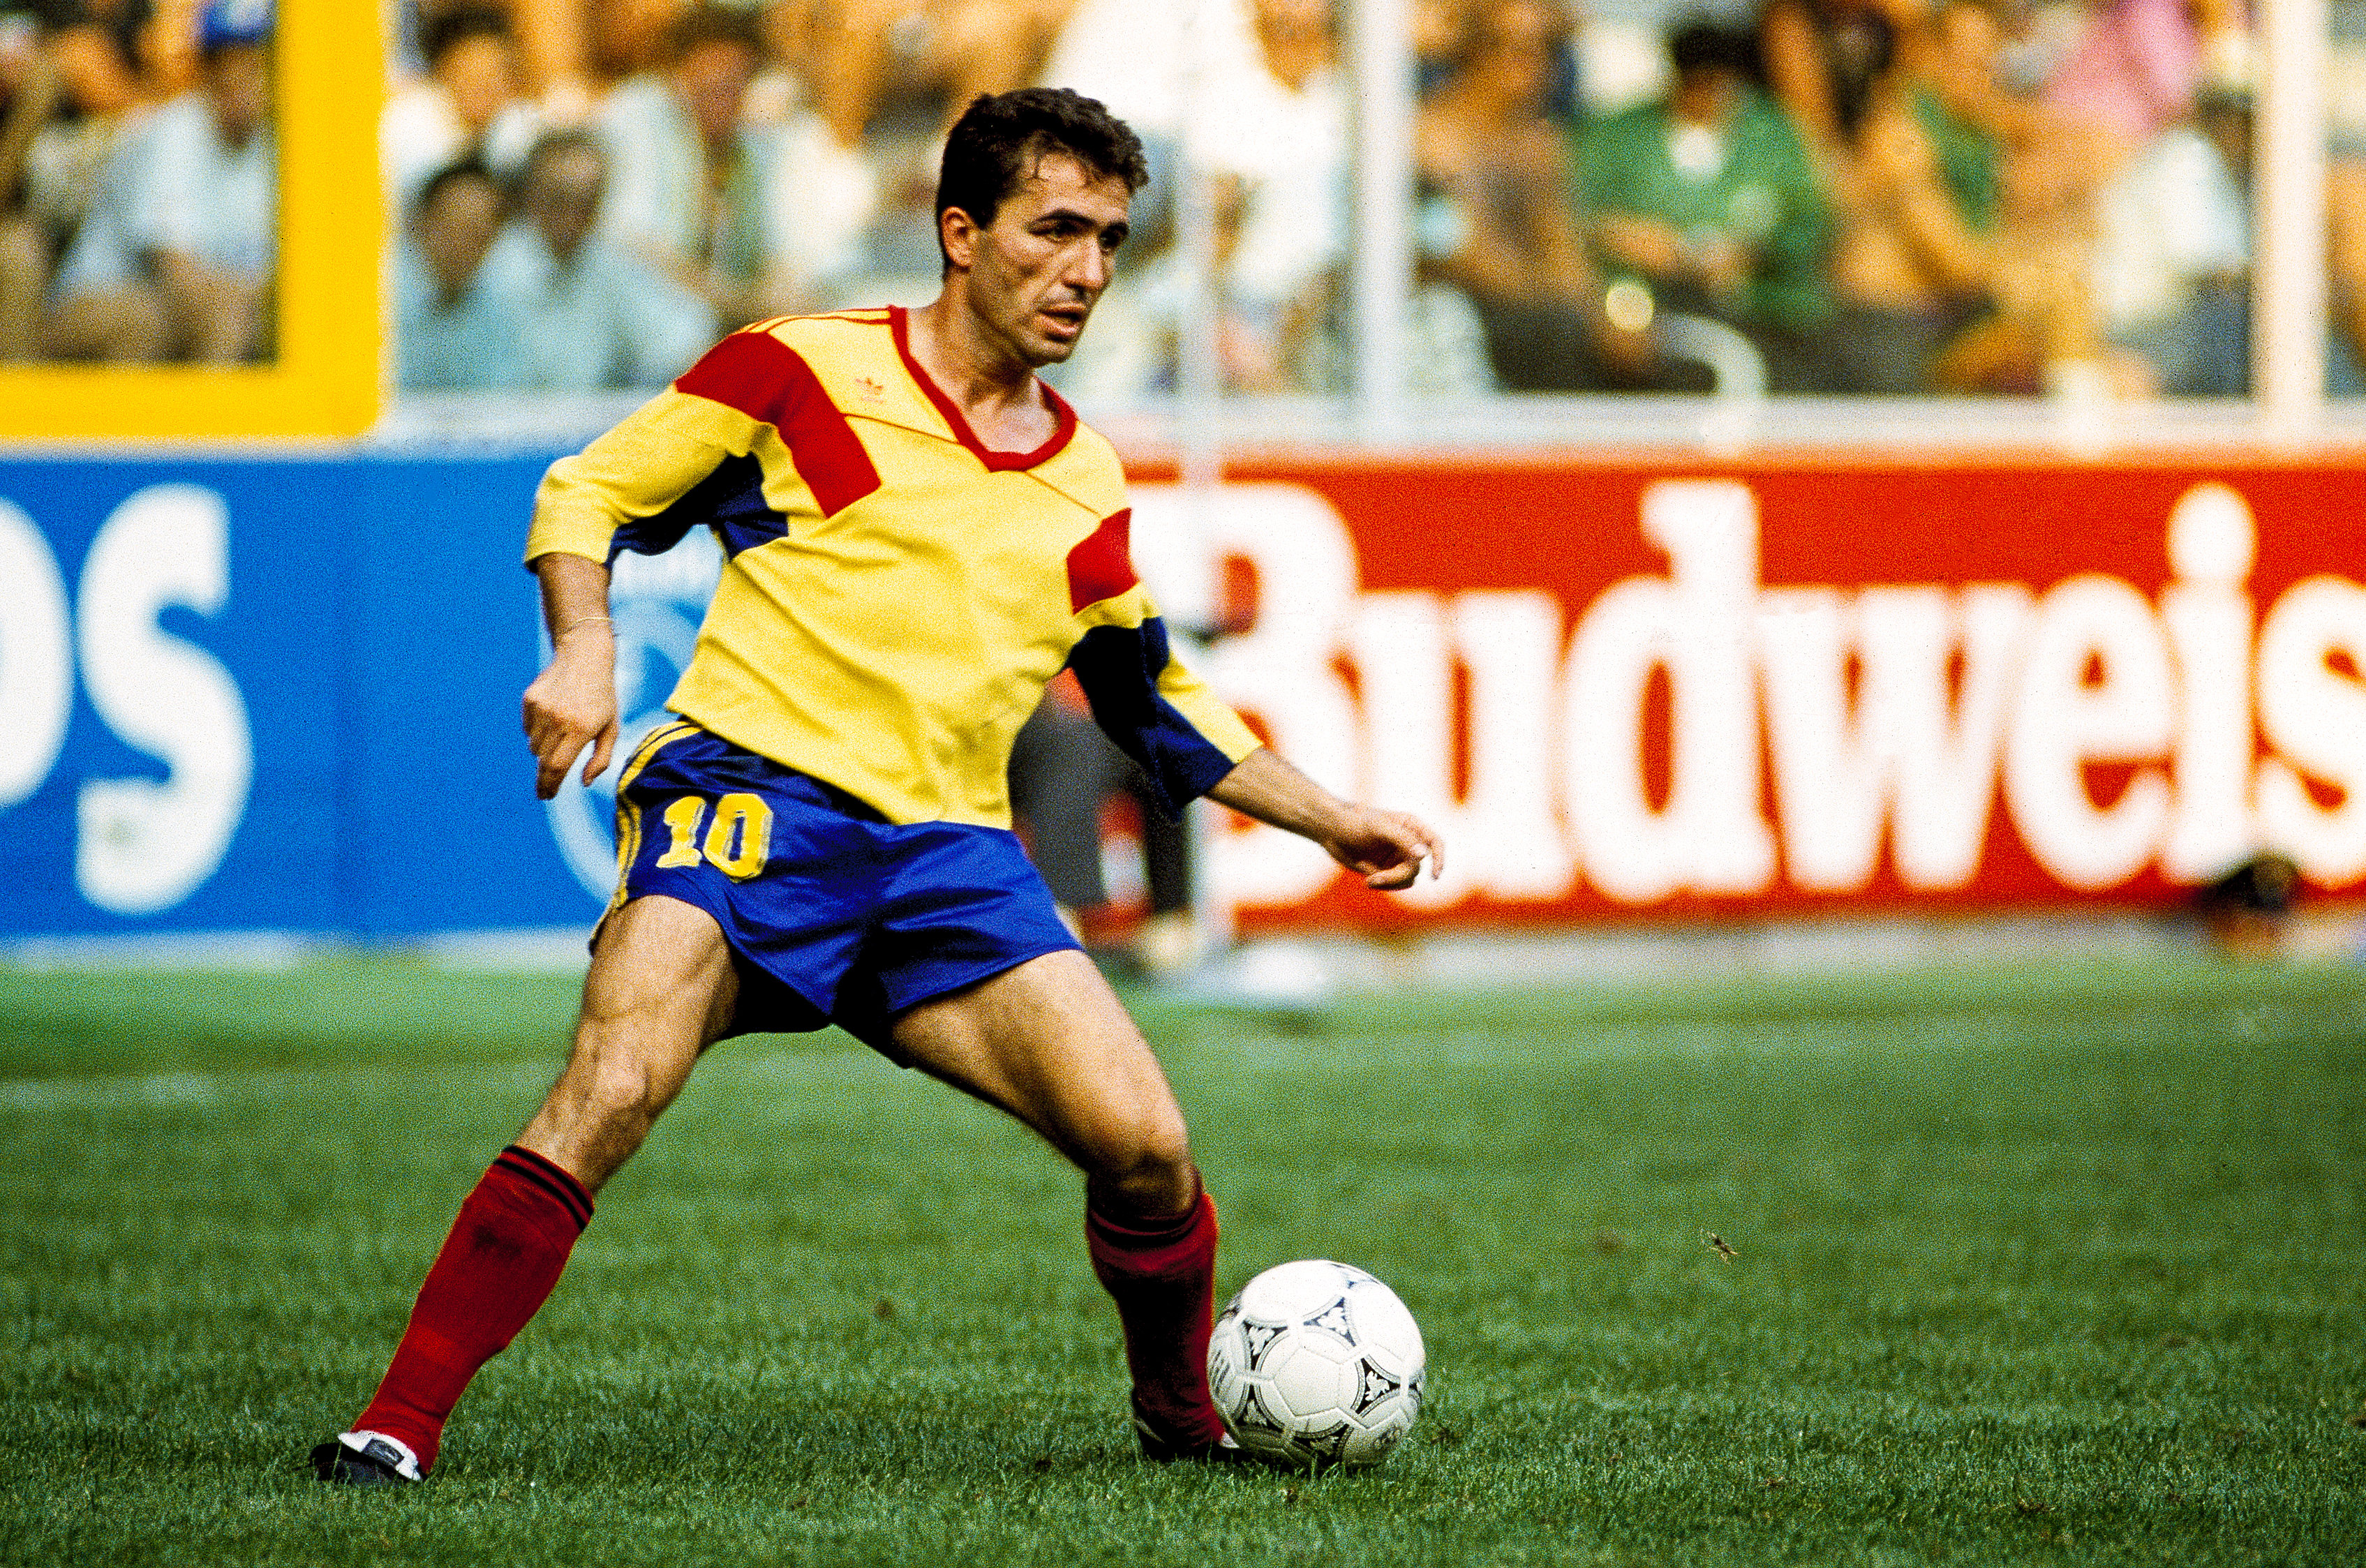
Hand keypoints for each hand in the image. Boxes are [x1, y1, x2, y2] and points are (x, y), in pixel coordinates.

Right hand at [522, 629, 618, 799]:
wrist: (584, 657)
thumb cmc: (602, 696)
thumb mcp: (611, 728)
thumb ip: (601, 758)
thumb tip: (585, 783)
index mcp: (581, 728)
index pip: (557, 766)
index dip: (550, 785)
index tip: (546, 797)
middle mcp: (558, 719)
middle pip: (543, 760)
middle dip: (544, 777)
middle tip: (545, 789)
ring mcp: (541, 709)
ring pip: (534, 746)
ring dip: (544, 750)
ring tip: (562, 734)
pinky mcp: (529, 700)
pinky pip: (528, 728)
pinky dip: (537, 731)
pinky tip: (553, 716)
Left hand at [1319, 805, 1445, 891]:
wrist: (1331, 831)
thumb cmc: (1354, 822)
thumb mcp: (1379, 827)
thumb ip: (1403, 839)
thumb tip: (1423, 855)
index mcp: (1411, 827)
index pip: (1435, 843)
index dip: (1439, 859)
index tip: (1435, 875)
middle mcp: (1407, 843)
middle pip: (1416, 867)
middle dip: (1397, 876)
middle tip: (1376, 878)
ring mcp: (1397, 857)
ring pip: (1407, 879)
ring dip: (1390, 883)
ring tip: (1370, 880)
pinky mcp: (1386, 869)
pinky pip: (1394, 884)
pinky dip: (1383, 885)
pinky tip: (1368, 881)